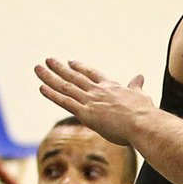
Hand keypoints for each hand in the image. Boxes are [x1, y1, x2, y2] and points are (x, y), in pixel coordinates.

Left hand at [34, 59, 152, 144]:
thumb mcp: (140, 95)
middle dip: (60, 68)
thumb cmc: (144, 113)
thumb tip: (140, 76)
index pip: (92, 74)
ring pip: (66, 86)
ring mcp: (90, 100)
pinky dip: (52, 94)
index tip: (70, 62)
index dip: (80, 68)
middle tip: (48, 60)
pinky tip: (41, 87)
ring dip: (50, 77)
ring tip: (38, 68)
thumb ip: (136, 86)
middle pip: (75, 76)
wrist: (142, 123)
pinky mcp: (85, 113)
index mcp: (111, 87)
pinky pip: (64, 101)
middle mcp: (98, 91)